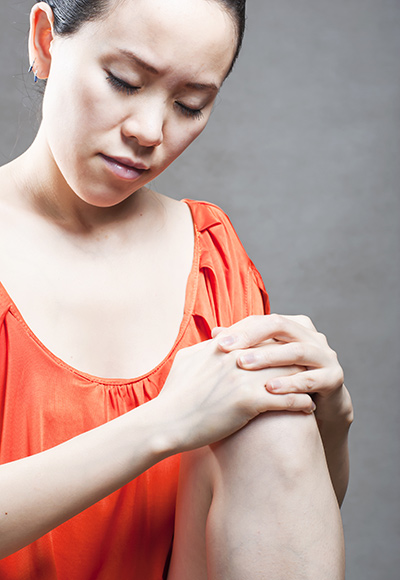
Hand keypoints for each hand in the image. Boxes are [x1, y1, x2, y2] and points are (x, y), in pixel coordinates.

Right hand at [157, 336, 315, 451]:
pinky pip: (285, 399)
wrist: (164, 423)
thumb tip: (215, 338)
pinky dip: (301, 403)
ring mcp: (243, 378)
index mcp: (223, 346)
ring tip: (318, 388)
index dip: (280, 345)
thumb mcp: (186, 361)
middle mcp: (236, 357)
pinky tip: (310, 408)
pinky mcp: (248, 401)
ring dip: (305, 381)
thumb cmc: (173, 396)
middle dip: (298, 360)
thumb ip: (205, 347)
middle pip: (279, 352)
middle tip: (314, 369)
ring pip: (287, 373)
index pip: (261, 337)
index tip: (293, 352)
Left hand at [212, 314, 345, 411]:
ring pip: (297, 350)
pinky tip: (270, 389)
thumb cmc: (284, 382)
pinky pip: (311, 378)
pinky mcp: (334, 378)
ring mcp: (326, 355)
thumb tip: (215, 333)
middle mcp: (311, 336)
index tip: (216, 341)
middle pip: (280, 326)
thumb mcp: (263, 363)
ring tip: (244, 364)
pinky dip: (290, 383)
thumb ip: (244, 347)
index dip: (240, 328)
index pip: (263, 320)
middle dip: (251, 336)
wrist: (320, 410)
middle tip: (226, 348)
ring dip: (269, 357)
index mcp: (293, 326)